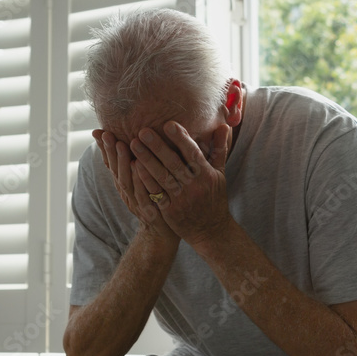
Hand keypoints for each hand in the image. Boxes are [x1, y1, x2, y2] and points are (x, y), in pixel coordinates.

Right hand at [92, 129, 178, 247]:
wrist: (163, 234)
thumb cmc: (155, 203)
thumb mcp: (141, 184)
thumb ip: (134, 164)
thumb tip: (125, 140)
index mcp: (125, 186)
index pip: (112, 166)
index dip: (105, 150)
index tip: (100, 132)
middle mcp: (128, 194)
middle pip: (117, 172)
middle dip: (111, 152)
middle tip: (108, 134)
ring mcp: (138, 204)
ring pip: (127, 182)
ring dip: (124, 163)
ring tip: (123, 144)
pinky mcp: (151, 212)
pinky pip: (144, 195)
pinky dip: (140, 180)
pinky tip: (140, 166)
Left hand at [130, 121, 232, 247]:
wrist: (210, 231)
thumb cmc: (214, 198)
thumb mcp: (220, 174)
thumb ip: (219, 149)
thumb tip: (223, 125)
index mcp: (207, 175)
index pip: (193, 154)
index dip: (181, 139)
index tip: (169, 124)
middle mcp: (194, 186)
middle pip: (174, 164)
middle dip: (158, 147)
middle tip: (143, 131)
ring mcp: (181, 199)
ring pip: (162, 177)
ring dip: (146, 160)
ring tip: (133, 144)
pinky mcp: (170, 211)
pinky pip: (155, 193)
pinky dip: (145, 180)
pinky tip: (134, 167)